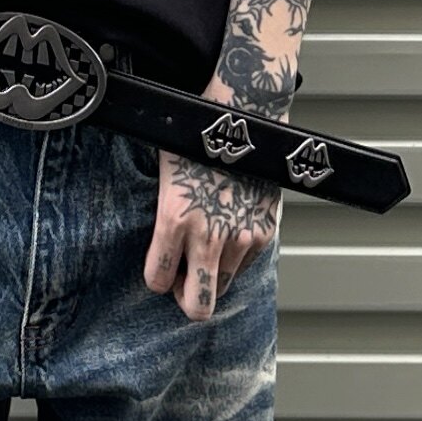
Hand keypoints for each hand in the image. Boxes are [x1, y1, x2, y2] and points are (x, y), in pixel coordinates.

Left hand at [143, 99, 282, 322]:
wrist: (244, 114)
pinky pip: (246, 264)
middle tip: (183, 278)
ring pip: (223, 284)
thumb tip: (164, 252)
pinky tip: (230, 225)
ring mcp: (241, 236)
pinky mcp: (266, 231)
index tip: (160, 268)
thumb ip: (165, 219)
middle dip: (187, 299)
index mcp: (174, 219)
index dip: (156, 278)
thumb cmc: (196, 138)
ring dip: (212, 271)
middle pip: (198, 306)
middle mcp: (209, 234)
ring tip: (208, 241)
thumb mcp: (164, 175)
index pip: (156, 281)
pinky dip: (236, 254)